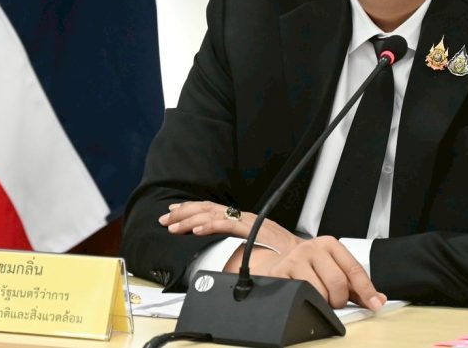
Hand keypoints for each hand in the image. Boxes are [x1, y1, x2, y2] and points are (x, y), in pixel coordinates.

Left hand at [157, 201, 301, 255]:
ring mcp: (247, 221)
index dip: (190, 210)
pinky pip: (226, 226)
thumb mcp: (256, 245)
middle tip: (165, 220)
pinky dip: (209, 226)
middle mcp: (243, 216)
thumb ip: (239, 243)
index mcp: (242, 219)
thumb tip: (220, 249)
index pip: (212, 209)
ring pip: (212, 215)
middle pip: (207, 209)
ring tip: (173, 226)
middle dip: (183, 214)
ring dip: (190, 220)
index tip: (173, 214)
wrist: (303, 258)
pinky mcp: (252, 230)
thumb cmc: (283, 255)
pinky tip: (196, 231)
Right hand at [242, 236, 385, 310]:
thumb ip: (357, 285)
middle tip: (335, 301)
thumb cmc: (312, 265)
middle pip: (337, 282)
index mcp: (329, 244)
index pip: (353, 269)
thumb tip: (378, 299)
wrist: (281, 259)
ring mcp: (294, 260)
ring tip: (318, 297)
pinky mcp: (279, 273)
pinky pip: (300, 295)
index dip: (366, 290)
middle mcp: (311, 248)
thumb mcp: (335, 267)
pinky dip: (306, 301)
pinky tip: (305, 295)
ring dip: (322, 302)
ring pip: (319, 292)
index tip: (374, 304)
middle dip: (339, 299)